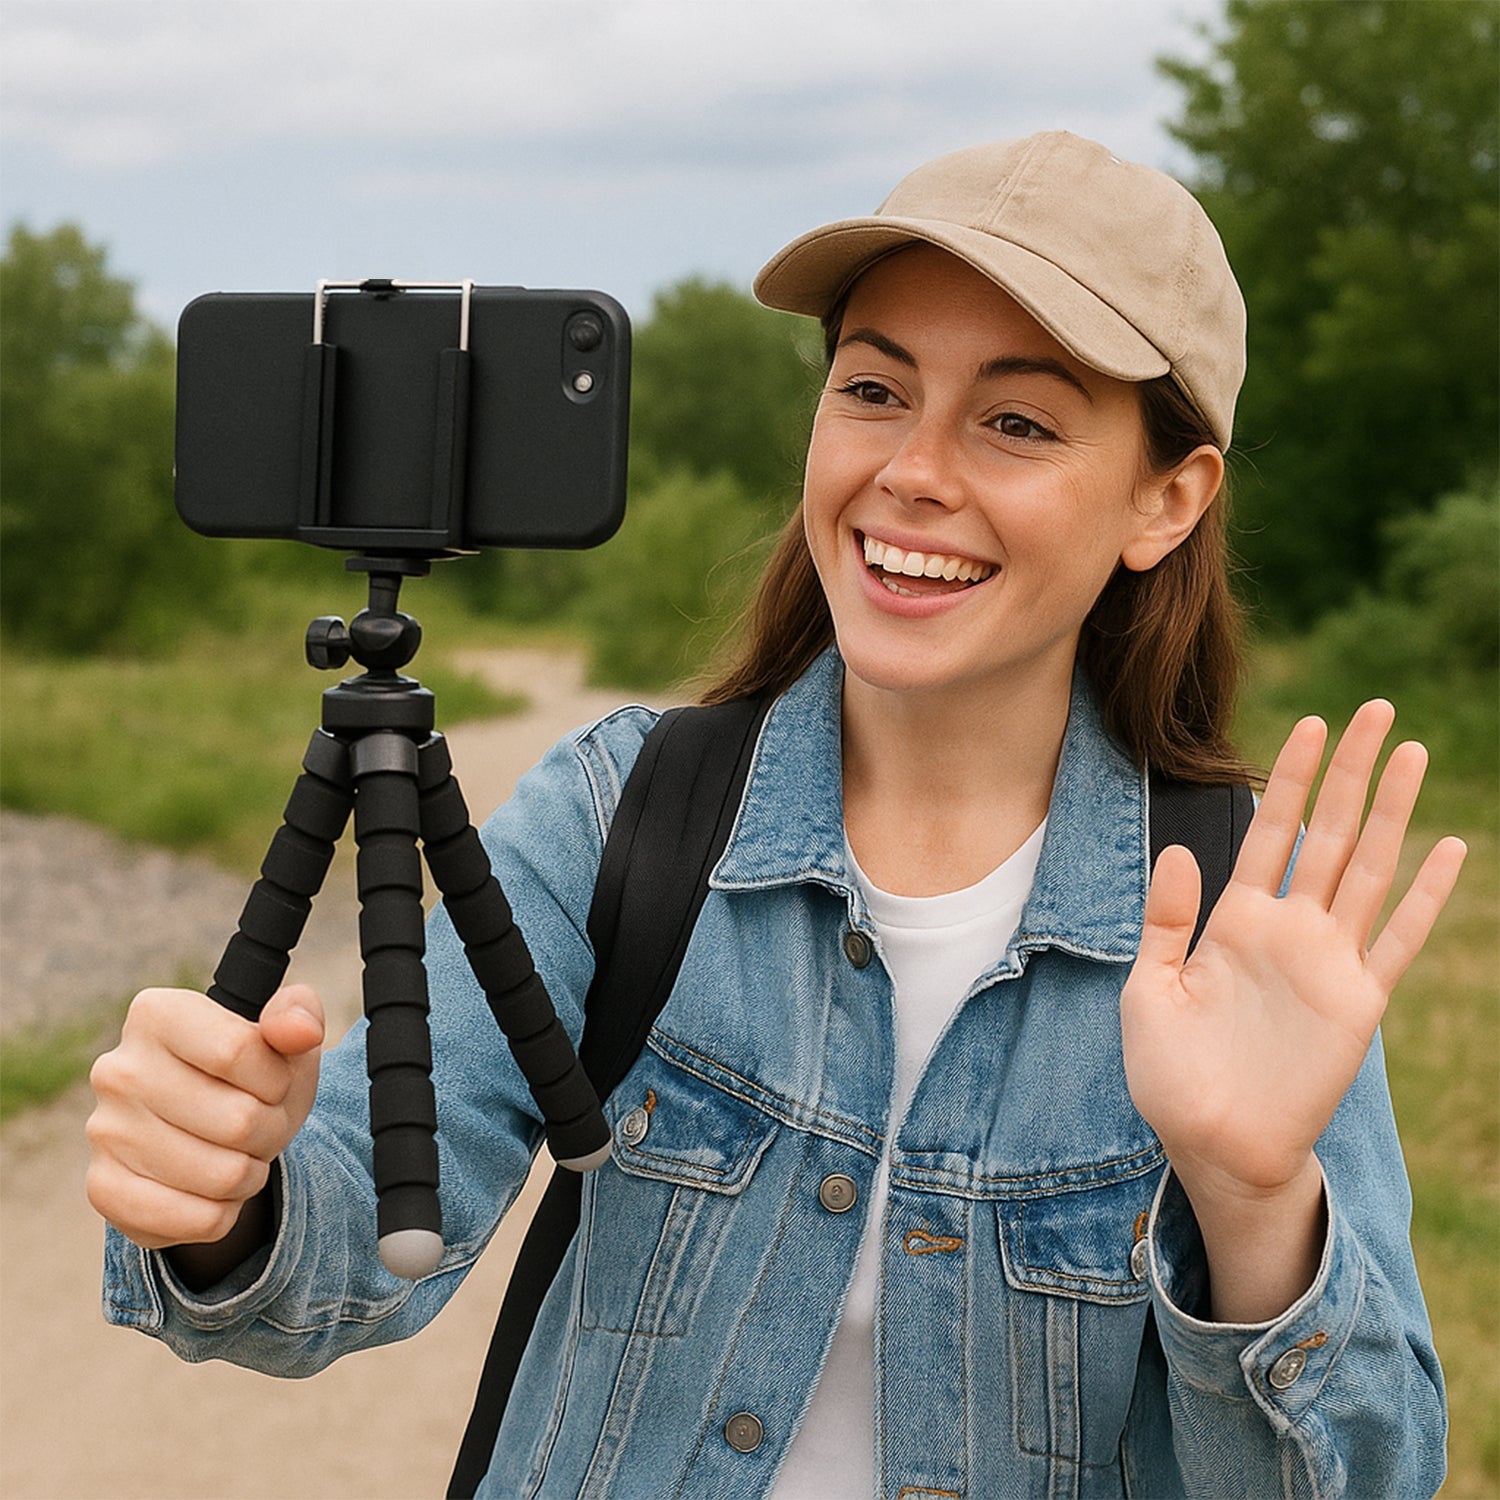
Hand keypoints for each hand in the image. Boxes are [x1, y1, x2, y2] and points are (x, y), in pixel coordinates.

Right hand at [86, 984, 323, 1251]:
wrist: (211, 1136)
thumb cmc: (253, 1078)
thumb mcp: (285, 1041)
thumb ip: (299, 1017)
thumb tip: (301, 1029)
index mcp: (157, 1014)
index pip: (239, 1052)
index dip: (277, 1080)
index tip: (273, 1082)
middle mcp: (119, 1069)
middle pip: (238, 1121)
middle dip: (270, 1130)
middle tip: (260, 1124)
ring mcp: (105, 1131)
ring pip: (223, 1175)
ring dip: (250, 1173)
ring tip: (238, 1153)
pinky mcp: (104, 1189)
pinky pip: (197, 1219)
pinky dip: (224, 1212)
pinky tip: (212, 1189)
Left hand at [1123, 701, 1465, 1204]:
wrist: (1209, 1145)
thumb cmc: (1170, 1073)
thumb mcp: (1148, 989)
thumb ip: (1165, 919)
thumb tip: (1179, 848)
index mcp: (1234, 919)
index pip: (1270, 829)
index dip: (1290, 776)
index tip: (1309, 723)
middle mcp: (1288, 928)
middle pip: (1328, 830)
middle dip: (1350, 771)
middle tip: (1375, 708)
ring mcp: (1328, 961)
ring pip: (1369, 867)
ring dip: (1392, 812)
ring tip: (1410, 753)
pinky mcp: (1359, 1002)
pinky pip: (1399, 939)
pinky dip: (1426, 896)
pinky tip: (1451, 850)